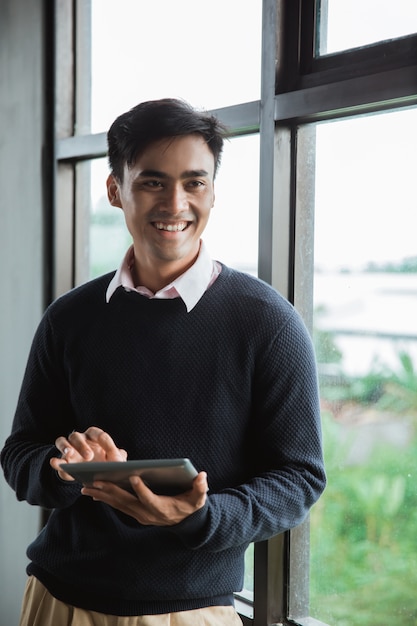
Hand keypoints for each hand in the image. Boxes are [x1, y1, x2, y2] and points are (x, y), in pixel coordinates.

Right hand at [50, 427, 127, 480]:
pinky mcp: (62, 459)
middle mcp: (82, 439)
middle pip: (80, 436)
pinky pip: (56, 456)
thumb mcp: (112, 460)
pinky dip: (55, 460)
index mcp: (96, 436)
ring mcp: (70, 447)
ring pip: (65, 441)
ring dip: (67, 447)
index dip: (106, 443)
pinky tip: (54, 462)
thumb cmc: (103, 462)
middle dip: (83, 445)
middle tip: (89, 457)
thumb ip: (118, 458)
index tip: (112, 454)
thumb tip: (121, 457)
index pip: (99, 435)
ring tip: (69, 454)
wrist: (89, 472)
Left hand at [81, 471, 207, 525]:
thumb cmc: (191, 506)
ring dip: (102, 496)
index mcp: (162, 508)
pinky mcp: (135, 513)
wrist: (185, 522)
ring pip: (118, 504)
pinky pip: (118, 506)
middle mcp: (148, 514)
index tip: (134, 477)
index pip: (150, 499)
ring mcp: (140, 515)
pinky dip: (106, 499)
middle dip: (111, 491)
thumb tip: (202, 476)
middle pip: (127, 502)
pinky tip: (94, 493)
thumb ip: (200, 488)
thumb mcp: (198, 498)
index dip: (142, 490)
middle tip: (96, 481)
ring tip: (87, 487)